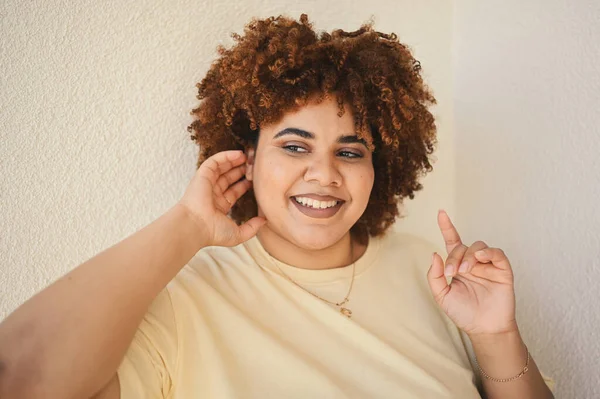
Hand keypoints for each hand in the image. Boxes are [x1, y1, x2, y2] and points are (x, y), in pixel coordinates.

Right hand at [177, 150, 265, 246]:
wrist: (196, 226)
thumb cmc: (213, 232)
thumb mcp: (238, 234)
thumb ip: (252, 227)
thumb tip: (264, 220)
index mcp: (219, 207)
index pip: (233, 192)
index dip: (244, 185)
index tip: (255, 180)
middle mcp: (212, 194)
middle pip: (228, 178)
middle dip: (241, 171)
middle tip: (253, 166)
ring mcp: (207, 184)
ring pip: (222, 168)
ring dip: (234, 161)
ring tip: (247, 157)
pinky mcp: (202, 175)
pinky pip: (214, 161)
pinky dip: (225, 156)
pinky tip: (238, 154)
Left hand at [426, 210, 517, 337]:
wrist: (483, 328)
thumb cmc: (463, 312)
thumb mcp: (442, 295)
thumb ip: (435, 275)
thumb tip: (435, 254)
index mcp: (458, 266)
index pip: (452, 241)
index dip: (447, 226)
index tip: (441, 212)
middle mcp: (473, 262)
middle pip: (463, 246)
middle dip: (454, 257)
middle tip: (453, 272)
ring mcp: (488, 266)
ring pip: (478, 246)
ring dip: (469, 255)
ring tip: (465, 271)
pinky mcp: (502, 270)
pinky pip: (497, 254)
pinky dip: (488, 252)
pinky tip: (481, 258)